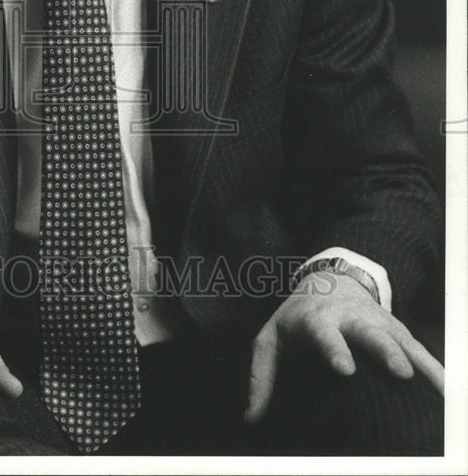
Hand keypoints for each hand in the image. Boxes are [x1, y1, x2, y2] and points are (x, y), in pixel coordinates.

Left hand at [244, 271, 443, 422]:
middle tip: (400, 372)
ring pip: (401, 340)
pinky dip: (436, 370)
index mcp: (316, 319)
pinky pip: (420, 351)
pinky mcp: (397, 331)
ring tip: (438, 388)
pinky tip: (448, 393)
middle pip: (369, 332)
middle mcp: (351, 318)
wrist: (329, 279)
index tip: (344, 369)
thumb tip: (250, 418)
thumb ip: (261, 376)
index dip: (334, 348)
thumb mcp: (271, 339)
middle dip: (385, 350)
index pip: (323, 333)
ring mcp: (378, 322)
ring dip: (419, 362)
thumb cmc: (297, 318)